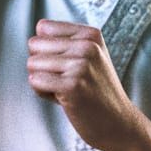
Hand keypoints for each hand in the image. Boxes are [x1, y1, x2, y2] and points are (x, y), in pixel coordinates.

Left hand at [26, 20, 140, 150]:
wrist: (118, 123)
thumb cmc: (96, 92)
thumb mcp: (89, 57)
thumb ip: (66, 43)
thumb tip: (32, 41)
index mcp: (90, 34)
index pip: (43, 28)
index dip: (46, 49)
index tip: (66, 65)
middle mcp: (87, 45)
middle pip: (34, 44)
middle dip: (41, 65)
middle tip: (64, 80)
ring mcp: (81, 65)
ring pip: (32, 63)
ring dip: (42, 81)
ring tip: (65, 90)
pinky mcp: (73, 85)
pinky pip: (35, 81)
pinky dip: (42, 92)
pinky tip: (63, 99)